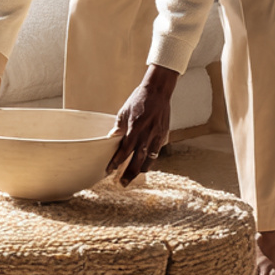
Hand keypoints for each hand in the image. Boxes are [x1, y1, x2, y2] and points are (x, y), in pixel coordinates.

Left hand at [107, 64, 176, 185]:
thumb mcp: (124, 111)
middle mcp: (147, 134)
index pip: (124, 150)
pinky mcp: (164, 134)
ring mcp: (157, 135)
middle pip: (138, 160)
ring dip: (141, 168)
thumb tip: (110, 138)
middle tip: (122, 184)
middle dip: (129, 173)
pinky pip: (157, 150)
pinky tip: (146, 161)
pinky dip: (151, 157)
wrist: (158, 91)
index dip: (116, 162)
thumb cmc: (139, 99)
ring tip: (134, 175)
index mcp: (135, 128)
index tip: (109, 171)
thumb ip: (119, 127)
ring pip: (150, 158)